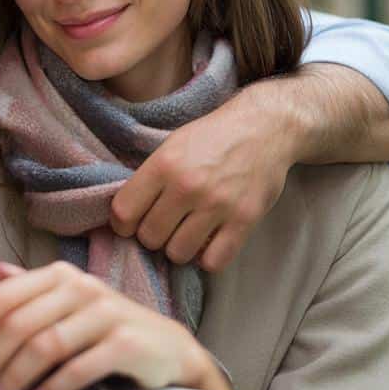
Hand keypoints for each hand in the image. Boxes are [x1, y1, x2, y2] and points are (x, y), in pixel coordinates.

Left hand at [0, 262, 229, 389]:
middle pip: (19, 323)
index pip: (3, 297)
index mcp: (60, 276)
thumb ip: (33, 290)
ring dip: (15, 377)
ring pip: (44, 345)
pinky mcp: (126, 342)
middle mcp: (81, 286)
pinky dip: (53, 388)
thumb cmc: (108, 327)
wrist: (167, 348)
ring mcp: (106, 313)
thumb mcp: (70, 303)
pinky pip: (78, 367)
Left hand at [110, 86, 300, 271]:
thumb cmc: (213, 137)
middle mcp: (188, 186)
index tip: (131, 224)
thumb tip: (124, 217)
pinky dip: (208, 258)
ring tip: (187, 233)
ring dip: (179, 248)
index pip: (123, 212)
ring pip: (178, 253)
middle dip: (153, 236)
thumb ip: (150, 178)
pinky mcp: (244, 219)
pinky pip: (214, 262)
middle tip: (165, 225)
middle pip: (149, 237)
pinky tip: (209, 242)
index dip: (122, 224)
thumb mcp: (173, 145)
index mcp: (164, 164)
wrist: (265, 127)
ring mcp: (217, 205)